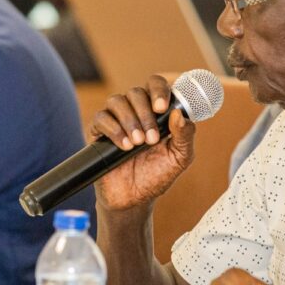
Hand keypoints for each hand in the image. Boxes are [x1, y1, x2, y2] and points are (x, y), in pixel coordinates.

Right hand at [88, 76, 195, 212]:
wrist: (133, 200)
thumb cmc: (157, 176)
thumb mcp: (179, 158)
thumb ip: (185, 136)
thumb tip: (179, 114)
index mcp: (156, 112)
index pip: (156, 85)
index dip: (159, 90)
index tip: (162, 108)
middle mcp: (135, 111)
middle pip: (136, 92)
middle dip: (145, 114)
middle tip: (151, 139)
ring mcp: (116, 120)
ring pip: (117, 101)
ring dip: (129, 120)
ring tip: (137, 143)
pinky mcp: (98, 132)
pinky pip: (101, 118)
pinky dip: (113, 130)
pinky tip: (124, 146)